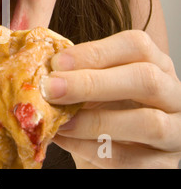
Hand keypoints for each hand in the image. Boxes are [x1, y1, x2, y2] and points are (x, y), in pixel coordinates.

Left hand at [41, 30, 180, 168]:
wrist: (109, 151)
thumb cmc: (101, 110)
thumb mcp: (92, 86)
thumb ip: (75, 74)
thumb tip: (42, 67)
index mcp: (155, 64)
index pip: (137, 45)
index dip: (95, 51)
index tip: (57, 62)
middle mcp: (173, 94)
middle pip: (145, 79)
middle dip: (92, 83)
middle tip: (51, 89)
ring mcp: (175, 132)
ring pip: (148, 123)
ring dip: (95, 121)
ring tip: (60, 122)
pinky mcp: (163, 165)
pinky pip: (129, 159)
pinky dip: (90, 150)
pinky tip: (64, 141)